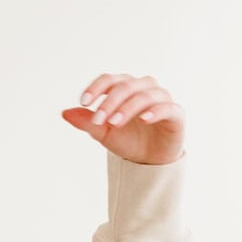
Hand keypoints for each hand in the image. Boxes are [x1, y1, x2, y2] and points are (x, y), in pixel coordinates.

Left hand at [60, 73, 184, 164]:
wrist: (148, 161)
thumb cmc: (127, 140)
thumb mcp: (103, 133)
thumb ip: (86, 122)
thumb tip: (65, 113)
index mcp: (125, 88)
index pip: (110, 80)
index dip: (96, 87)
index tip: (84, 102)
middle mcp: (144, 88)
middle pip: (126, 85)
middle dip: (110, 102)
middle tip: (98, 119)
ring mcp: (162, 100)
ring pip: (146, 94)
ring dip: (128, 107)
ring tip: (114, 123)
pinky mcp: (176, 114)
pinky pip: (168, 107)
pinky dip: (155, 111)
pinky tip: (143, 119)